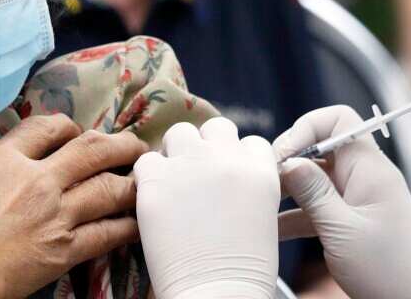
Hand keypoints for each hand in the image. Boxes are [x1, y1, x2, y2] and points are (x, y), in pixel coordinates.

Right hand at [0, 114, 147, 298]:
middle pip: (92, 148)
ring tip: (145, 178)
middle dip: (119, 143)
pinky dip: (128, 225)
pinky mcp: (64, 250)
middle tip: (133, 145)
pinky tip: (138, 223)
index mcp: (1, 159)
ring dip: (132, 181)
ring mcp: (53, 214)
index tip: (77, 133)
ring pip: (109, 186)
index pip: (49, 126)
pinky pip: (109, 232)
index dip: (69, 126)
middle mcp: (34, 179)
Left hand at [134, 117, 279, 298]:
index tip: (227, 178)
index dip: (237, 158)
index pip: (249, 142)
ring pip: (179, 133)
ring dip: (177, 152)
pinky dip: (149, 176)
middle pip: (215, 127)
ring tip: (173, 181)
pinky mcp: (155, 180)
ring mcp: (189, 165)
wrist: (215, 292)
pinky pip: (146, 160)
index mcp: (259, 169)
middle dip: (207, 146)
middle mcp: (226, 158)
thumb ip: (248, 186)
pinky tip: (154, 197)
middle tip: (198, 174)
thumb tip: (230, 177)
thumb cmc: (243, 270)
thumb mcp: (263, 218)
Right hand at [274, 106, 410, 298]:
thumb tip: (288, 160)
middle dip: (290, 160)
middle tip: (266, 181)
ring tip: (263, 205)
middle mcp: (365, 176)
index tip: (282, 155)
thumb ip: (312, 191)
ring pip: (315, 179)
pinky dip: (296, 214)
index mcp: (370, 168)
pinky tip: (274, 229)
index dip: (306, 129)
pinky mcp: (352, 219)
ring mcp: (358, 197)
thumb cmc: (390, 270)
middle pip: (321, 148)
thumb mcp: (342, 229)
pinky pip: (318, 205)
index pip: (338, 120)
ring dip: (289, 190)